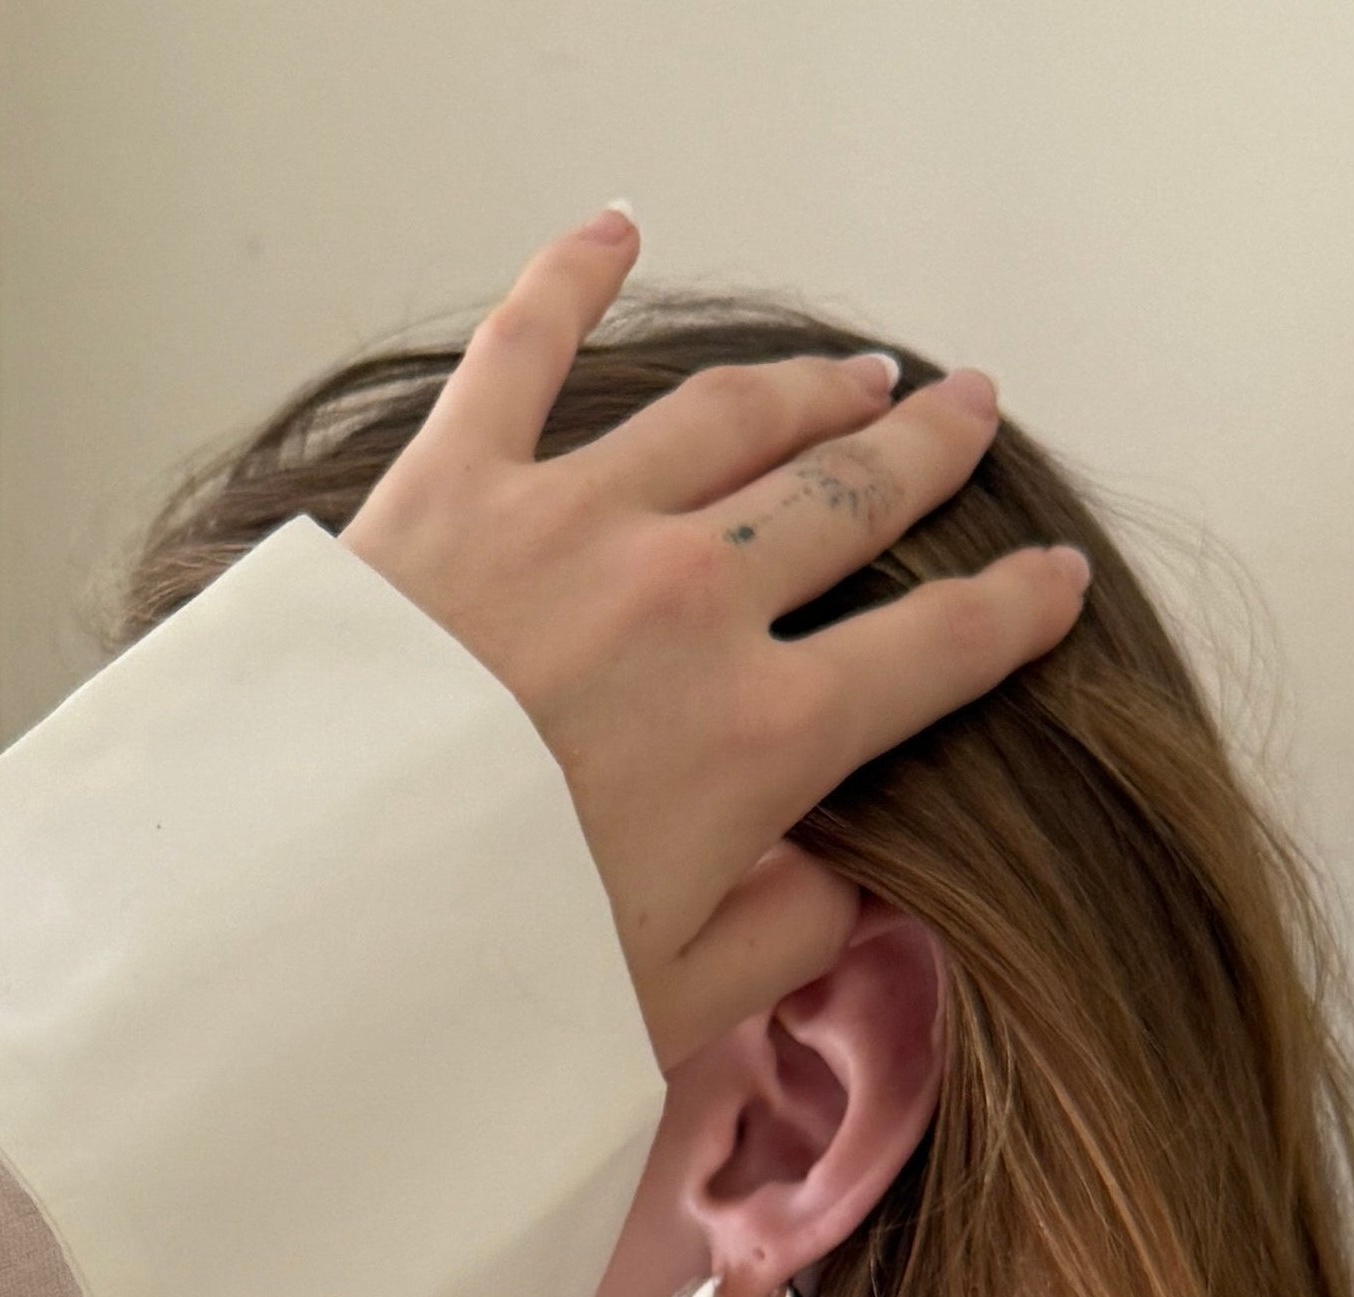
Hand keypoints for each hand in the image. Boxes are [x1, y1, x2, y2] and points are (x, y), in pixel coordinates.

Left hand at [346, 215, 1087, 1064]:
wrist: (299, 931)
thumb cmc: (479, 990)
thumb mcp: (667, 1007)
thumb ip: (781, 936)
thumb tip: (844, 888)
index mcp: (761, 739)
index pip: (935, 654)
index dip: (1012, 615)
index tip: (1055, 584)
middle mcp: (689, 604)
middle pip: (850, 501)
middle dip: (926, 456)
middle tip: (969, 418)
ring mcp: (572, 524)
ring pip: (730, 418)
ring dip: (808, 386)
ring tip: (858, 371)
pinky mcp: (450, 485)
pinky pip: (525, 349)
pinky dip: (574, 277)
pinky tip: (616, 231)